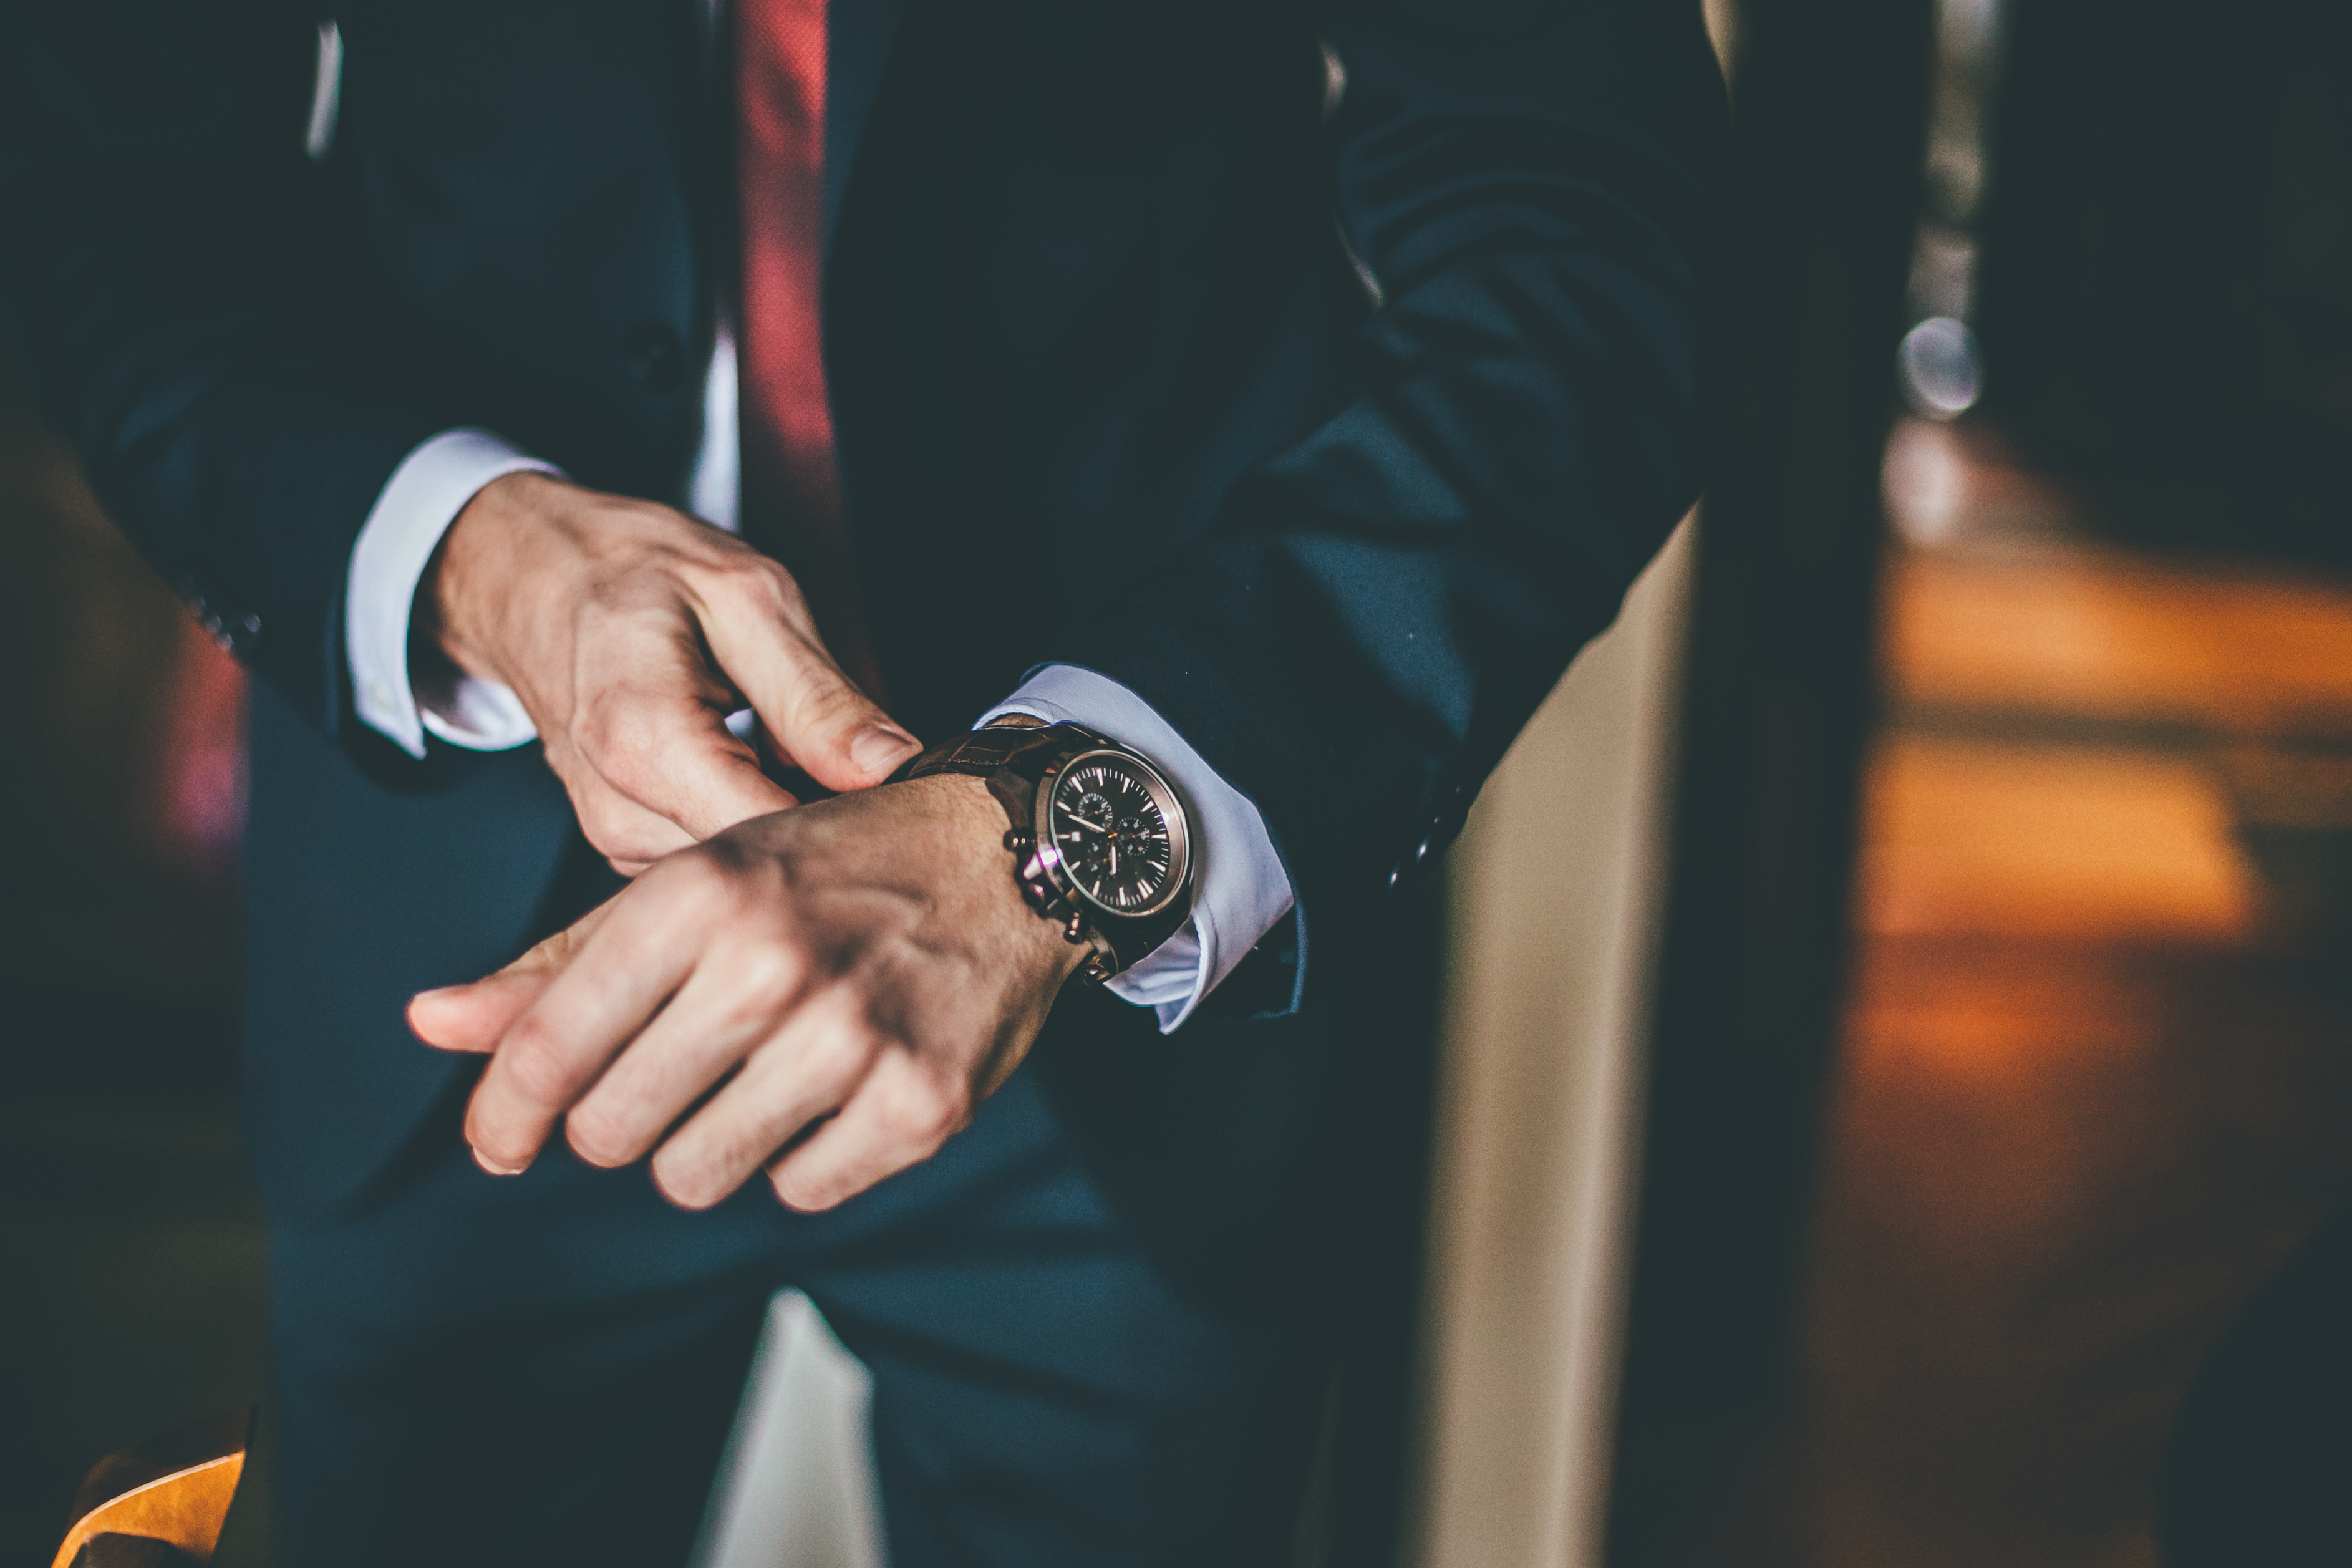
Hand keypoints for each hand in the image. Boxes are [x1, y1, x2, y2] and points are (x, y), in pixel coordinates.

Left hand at [405, 773, 1084, 1210]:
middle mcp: (771, 963)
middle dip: (621, 1122)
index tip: (498, 1144)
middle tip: (672, 1077)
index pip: (550, 1047)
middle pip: (613, 1130)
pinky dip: (805, 1157)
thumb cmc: (827, 870)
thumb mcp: (692, 886)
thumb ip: (560, 965)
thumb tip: (429, 1025)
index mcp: (698, 894)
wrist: (1009, 860)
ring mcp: (854, 1038)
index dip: (503, 1115)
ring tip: (761, 1077)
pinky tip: (837, 1090)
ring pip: (698, 1175)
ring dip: (711, 1144)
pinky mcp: (922, 1104)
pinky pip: (803, 1192)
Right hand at [420, 471, 919, 871]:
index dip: (857, 827)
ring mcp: (618, 839)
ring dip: (796, 830)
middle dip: (833, 833)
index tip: (914, 801)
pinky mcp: (629, 846)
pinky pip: (716, 857)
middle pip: (762, 866)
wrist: (534, 576)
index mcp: (644, 742)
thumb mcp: (748, 597)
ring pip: (743, 871)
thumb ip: (818, 697)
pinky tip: (778, 776)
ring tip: (819, 761)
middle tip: (883, 774)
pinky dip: (759, 824)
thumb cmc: (636, 570)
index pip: (777, 837)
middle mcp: (620, 810)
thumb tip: (897, 767)